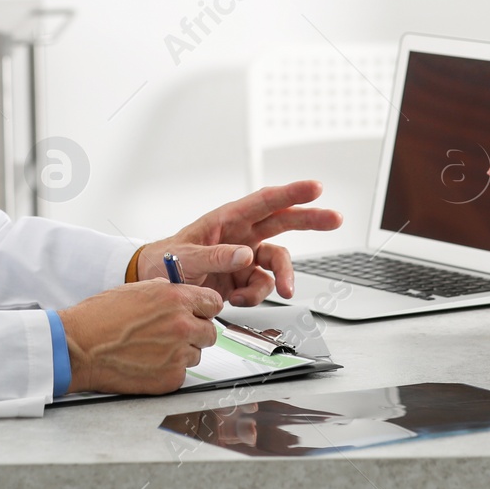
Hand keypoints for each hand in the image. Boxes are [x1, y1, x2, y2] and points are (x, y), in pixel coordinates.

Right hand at [58, 279, 222, 394]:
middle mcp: (181, 325)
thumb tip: (182, 297)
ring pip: (196, 354)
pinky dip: (169, 370)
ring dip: (181, 352)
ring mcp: (177, 354)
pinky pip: (182, 373)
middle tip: (175, 334)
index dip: (204, 308)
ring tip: (153, 349)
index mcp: (175, 299)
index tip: (199, 313)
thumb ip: (167, 292)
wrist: (79, 347)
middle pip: (210, 332)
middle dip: (196, 332)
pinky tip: (148, 363)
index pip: (214, 302)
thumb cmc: (100, 317)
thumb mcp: (136, 289)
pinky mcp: (170, 378)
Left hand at [136, 180, 343, 305]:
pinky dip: (254, 298)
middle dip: (310, 220)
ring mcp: (244, 258)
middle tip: (335, 218)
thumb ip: (215, 257)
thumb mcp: (184, 258)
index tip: (315, 188)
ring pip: (277, 263)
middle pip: (283, 223)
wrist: (154, 285)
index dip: (291, 193)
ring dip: (281, 278)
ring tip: (279, 292)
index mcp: (227, 219)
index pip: (264, 202)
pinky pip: (262, 287)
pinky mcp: (243, 280)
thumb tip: (246, 256)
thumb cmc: (164, 261)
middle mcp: (241, 235)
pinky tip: (236, 301)